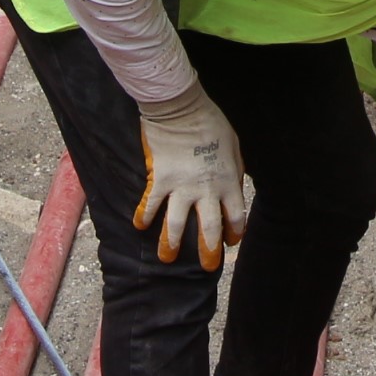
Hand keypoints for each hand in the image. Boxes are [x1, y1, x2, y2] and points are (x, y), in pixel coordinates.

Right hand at [133, 82, 248, 267]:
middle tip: (208, 267)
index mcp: (229, 181)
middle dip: (209, 251)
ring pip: (177, 225)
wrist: (181, 107)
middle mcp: (207, 190)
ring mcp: (182, 187)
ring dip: (171, 244)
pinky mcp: (160, 180)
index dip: (234, 232)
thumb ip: (235, 170)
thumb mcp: (234, 146)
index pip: (236, 216)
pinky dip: (143, 216)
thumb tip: (234, 187)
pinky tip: (139, 226)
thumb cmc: (212, 123)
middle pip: (209, 229)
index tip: (230, 241)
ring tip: (166, 259)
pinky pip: (150, 204)